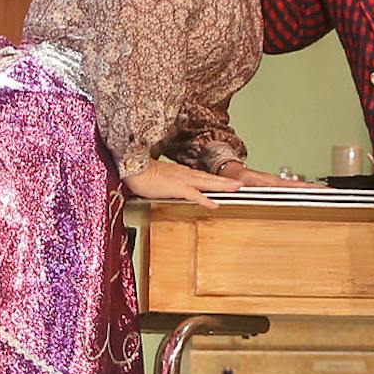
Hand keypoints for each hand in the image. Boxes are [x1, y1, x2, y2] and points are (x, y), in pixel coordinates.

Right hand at [121, 158, 241, 206]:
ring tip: (236, 188)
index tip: (227, 182)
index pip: (203, 176)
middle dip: (226, 181)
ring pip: (207, 183)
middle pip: (210, 178)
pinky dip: (205, 199)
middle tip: (241, 183)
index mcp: (181, 172)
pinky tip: (215, 204)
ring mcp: (182, 180)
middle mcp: (185, 174)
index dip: (216, 179)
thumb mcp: (160, 177)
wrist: (133, 169)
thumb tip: (172, 186)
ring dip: (222, 185)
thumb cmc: (142, 174)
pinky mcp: (177, 188)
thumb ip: (169, 181)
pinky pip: (194, 195)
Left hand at [220, 161, 322, 188]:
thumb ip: (245, 184)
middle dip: (318, 190)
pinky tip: (312, 195)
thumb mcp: (241, 181)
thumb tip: (250, 186)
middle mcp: (278, 182)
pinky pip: (294, 189)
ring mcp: (279, 184)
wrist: (233, 171)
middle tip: (334, 193)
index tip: (322, 191)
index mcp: (272, 182)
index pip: (295, 186)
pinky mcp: (277, 187)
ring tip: (329, 195)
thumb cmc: (237, 177)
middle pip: (303, 186)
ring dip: (314, 191)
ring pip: (300, 187)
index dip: (309, 189)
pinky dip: (306, 191)